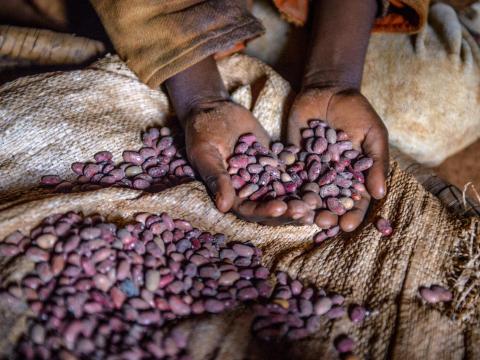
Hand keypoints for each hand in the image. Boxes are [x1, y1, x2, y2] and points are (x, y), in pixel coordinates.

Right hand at [185, 100, 313, 225]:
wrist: (216, 110)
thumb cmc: (203, 132)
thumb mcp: (206, 154)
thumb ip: (216, 178)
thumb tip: (224, 207)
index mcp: (231, 195)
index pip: (250, 209)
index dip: (266, 211)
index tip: (282, 207)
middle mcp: (249, 191)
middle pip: (272, 207)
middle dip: (289, 211)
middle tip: (307, 210)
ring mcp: (265, 179)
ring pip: (285, 194)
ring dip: (301, 200)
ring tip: (317, 201)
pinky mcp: (276, 164)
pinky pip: (292, 175)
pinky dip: (305, 179)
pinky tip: (321, 181)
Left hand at [287, 87, 388, 231]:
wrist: (328, 91)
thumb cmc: (357, 112)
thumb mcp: (373, 135)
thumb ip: (376, 163)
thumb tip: (380, 193)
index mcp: (353, 176)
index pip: (354, 200)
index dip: (352, 214)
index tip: (347, 225)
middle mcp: (332, 177)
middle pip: (330, 201)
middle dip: (327, 214)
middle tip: (322, 222)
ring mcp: (311, 170)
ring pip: (309, 193)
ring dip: (306, 206)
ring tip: (303, 215)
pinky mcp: (293, 159)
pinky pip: (289, 176)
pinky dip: (287, 187)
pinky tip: (285, 197)